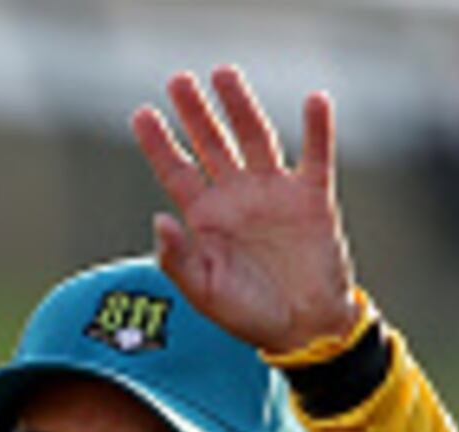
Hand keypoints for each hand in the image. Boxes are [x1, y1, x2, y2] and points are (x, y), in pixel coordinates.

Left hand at [130, 66, 362, 359]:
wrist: (306, 331)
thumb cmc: (251, 316)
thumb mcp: (206, 295)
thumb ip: (178, 260)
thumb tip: (160, 219)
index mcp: (206, 219)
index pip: (177, 171)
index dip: (158, 144)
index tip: (141, 114)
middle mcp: (237, 198)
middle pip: (211, 143)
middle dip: (195, 112)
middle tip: (178, 81)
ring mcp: (274, 194)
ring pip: (255, 137)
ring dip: (241, 105)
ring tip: (224, 74)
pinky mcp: (311, 199)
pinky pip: (315, 155)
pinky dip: (317, 129)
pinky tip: (315, 101)